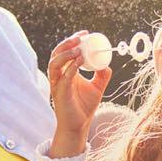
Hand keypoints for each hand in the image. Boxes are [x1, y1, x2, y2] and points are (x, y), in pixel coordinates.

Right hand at [45, 35, 110, 152]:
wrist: (79, 127)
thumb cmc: (84, 107)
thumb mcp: (97, 87)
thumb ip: (102, 75)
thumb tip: (107, 63)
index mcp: (66, 72)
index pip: (65, 52)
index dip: (72, 41)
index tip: (85, 34)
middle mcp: (59, 77)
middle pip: (56, 54)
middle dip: (67, 43)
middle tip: (80, 37)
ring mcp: (57, 85)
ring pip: (54, 64)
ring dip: (65, 53)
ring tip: (78, 47)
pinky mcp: (60, 94)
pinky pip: (63, 78)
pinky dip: (71, 67)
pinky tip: (79, 61)